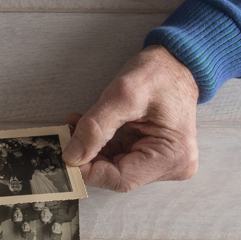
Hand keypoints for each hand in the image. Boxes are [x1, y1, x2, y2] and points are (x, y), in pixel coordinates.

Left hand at [64, 45, 198, 191]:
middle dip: (87, 158)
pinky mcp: (152, 154)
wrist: (176, 61)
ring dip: (90, 150)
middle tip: (65, 138)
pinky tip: (85, 128)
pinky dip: (100, 145)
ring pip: (114, 167)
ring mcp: (162, 162)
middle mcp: (172, 166)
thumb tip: (72, 156)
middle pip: (116, 175)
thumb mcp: (123, 95)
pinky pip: (119, 156)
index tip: (64, 158)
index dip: (88, 171)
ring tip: (74, 127)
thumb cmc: (160, 73)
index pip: (120, 179)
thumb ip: (95, 127)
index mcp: (173, 156)